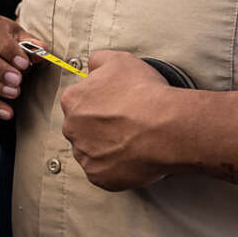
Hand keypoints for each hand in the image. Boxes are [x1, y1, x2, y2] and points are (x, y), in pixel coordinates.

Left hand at [58, 50, 183, 190]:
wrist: (166, 127)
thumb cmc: (144, 93)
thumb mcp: (119, 60)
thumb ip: (97, 61)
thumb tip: (92, 67)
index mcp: (73, 100)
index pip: (79, 101)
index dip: (100, 102)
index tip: (116, 105)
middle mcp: (72, 128)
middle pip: (82, 127)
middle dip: (99, 126)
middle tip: (126, 124)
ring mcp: (84, 154)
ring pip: (91, 151)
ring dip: (106, 147)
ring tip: (132, 141)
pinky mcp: (98, 176)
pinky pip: (103, 172)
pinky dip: (115, 167)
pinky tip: (132, 157)